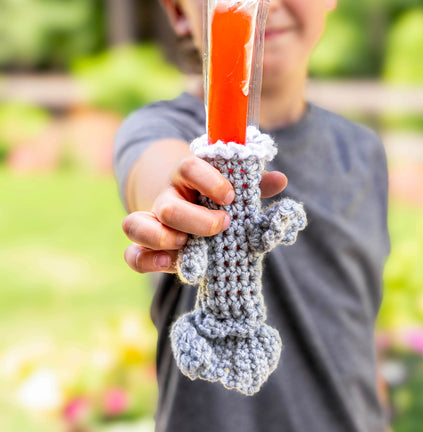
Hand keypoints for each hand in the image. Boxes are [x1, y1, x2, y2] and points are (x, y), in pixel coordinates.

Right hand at [122, 154, 286, 273]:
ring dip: (161, 238)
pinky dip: (146, 261)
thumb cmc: (216, 195)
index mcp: (188, 177)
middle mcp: (166, 197)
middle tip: (222, 226)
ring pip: (135, 225)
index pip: (189, 167)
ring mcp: (152, 222)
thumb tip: (280, 180)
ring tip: (185, 245)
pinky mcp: (146, 246)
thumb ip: (255, 185)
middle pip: (167, 206)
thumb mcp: (234, 187)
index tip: (230, 196)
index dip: (209, 181)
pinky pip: (132, 254)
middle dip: (196, 220)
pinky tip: (170, 264)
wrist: (184, 199)